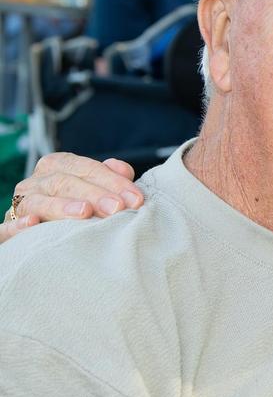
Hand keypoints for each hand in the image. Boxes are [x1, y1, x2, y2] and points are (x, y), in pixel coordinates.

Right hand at [1, 154, 142, 243]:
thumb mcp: (95, 187)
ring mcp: (20, 205)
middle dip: (95, 194)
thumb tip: (124, 170)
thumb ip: (110, 177)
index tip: (136, 199)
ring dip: (61, 206)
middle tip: (118, 208)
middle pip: (65, 183)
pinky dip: (17, 226)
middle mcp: (36, 182)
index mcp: (58, 166)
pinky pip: (5, 228)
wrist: (44, 229)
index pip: (86, 168)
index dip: (112, 181)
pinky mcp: (7, 230)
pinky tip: (32, 223)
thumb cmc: (78, 204)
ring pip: (38, 201)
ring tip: (84, 212)